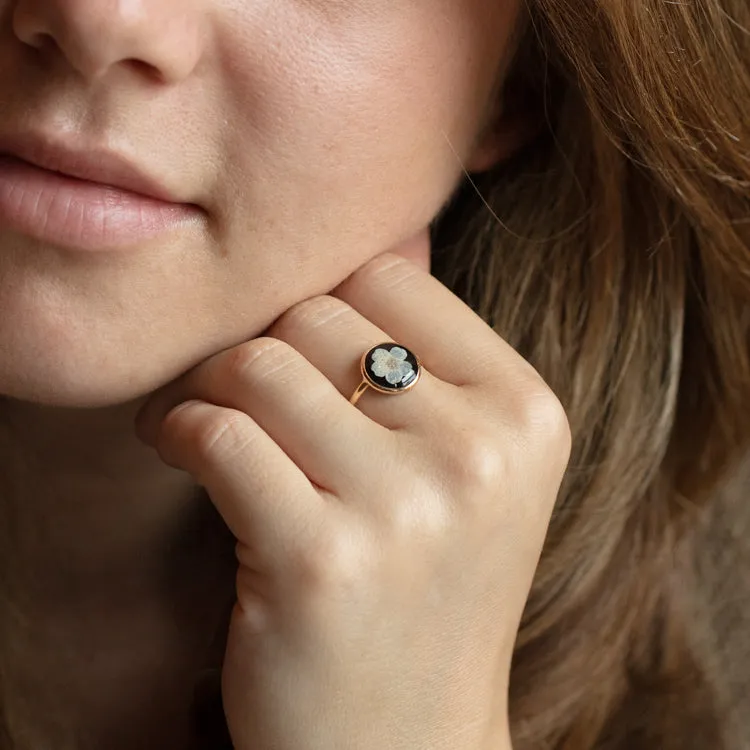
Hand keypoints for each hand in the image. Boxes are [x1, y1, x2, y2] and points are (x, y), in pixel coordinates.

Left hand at [135, 230, 570, 749]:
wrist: (407, 743)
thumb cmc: (424, 588)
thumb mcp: (466, 470)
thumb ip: (420, 368)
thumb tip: (327, 263)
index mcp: (526, 414)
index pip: (391, 278)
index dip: (328, 309)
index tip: (298, 353)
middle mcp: (481, 454)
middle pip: (319, 316)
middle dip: (263, 348)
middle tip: (236, 395)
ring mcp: (407, 509)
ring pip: (260, 364)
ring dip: (208, 385)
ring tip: (198, 424)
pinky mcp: (321, 562)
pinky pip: (218, 432)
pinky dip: (174, 429)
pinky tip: (176, 450)